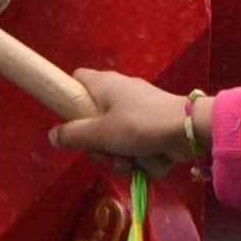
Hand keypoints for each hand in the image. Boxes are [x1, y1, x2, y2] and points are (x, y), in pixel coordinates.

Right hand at [52, 70, 196, 172]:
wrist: (189, 130)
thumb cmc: (140, 125)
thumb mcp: (101, 132)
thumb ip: (73, 135)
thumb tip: (51, 136)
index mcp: (105, 85)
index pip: (77, 80)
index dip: (70, 98)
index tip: (70, 120)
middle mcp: (120, 95)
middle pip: (94, 121)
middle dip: (100, 145)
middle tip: (104, 154)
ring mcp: (139, 113)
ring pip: (116, 140)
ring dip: (121, 157)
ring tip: (131, 160)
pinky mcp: (154, 129)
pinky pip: (137, 147)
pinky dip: (142, 157)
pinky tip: (148, 159)